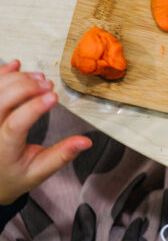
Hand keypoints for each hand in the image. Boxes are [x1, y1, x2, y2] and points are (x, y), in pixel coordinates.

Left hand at [0, 60, 90, 204]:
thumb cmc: (14, 175)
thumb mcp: (39, 172)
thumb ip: (61, 156)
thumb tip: (86, 142)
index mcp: (3, 150)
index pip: (15, 125)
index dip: (33, 109)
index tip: (54, 97)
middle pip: (0, 102)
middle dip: (25, 88)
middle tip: (48, 84)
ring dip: (15, 78)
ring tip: (38, 77)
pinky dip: (1, 73)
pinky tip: (15, 65)